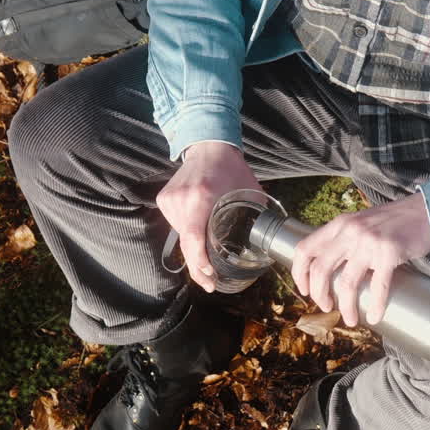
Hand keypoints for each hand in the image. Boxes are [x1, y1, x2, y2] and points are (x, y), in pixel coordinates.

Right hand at [156, 142, 262, 292]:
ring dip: (194, 248)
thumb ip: (255, 217)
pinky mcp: (163, 199)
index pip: (194, 237)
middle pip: (186, 243)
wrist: (208, 146)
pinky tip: (199, 231)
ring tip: (207, 255)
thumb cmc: (232, 169)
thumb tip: (266, 244)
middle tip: (210, 283)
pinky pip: (175, 225)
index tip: (210, 276)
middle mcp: (181, 199)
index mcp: (202, 197)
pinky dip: (187, 233)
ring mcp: (169, 199)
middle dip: (197, 267)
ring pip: (180, 236)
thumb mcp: (250, 192)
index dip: (200, 262)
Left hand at [290, 193, 429, 326]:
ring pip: (346, 283)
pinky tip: (376, 316)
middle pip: (320, 269)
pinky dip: (376, 306)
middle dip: (319, 295)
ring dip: (346, 307)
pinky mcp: (389, 252)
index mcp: (338, 225)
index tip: (305, 290)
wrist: (426, 211)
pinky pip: (378, 286)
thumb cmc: (393, 222)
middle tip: (327, 307)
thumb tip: (329, 270)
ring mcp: (368, 242)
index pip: (304, 249)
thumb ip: (344, 239)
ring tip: (351, 319)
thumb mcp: (360, 223)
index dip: (299, 274)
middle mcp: (349, 232)